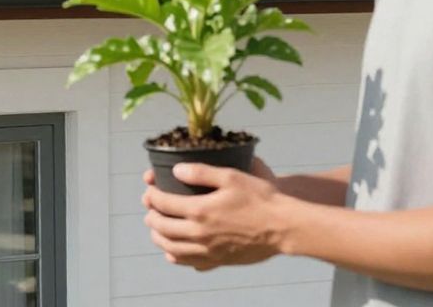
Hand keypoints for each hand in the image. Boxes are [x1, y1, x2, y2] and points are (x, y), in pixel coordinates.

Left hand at [141, 162, 285, 270]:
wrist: (283, 226)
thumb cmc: (260, 198)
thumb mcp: (231, 176)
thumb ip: (201, 172)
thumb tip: (176, 169)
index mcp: (200, 210)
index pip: (164, 204)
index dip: (152, 196)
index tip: (149, 190)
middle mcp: (200, 233)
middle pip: (163, 228)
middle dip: (152, 217)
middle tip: (149, 210)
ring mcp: (208, 250)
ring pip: (172, 248)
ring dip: (159, 238)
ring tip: (156, 230)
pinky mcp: (219, 260)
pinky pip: (190, 262)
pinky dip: (175, 257)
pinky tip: (173, 252)